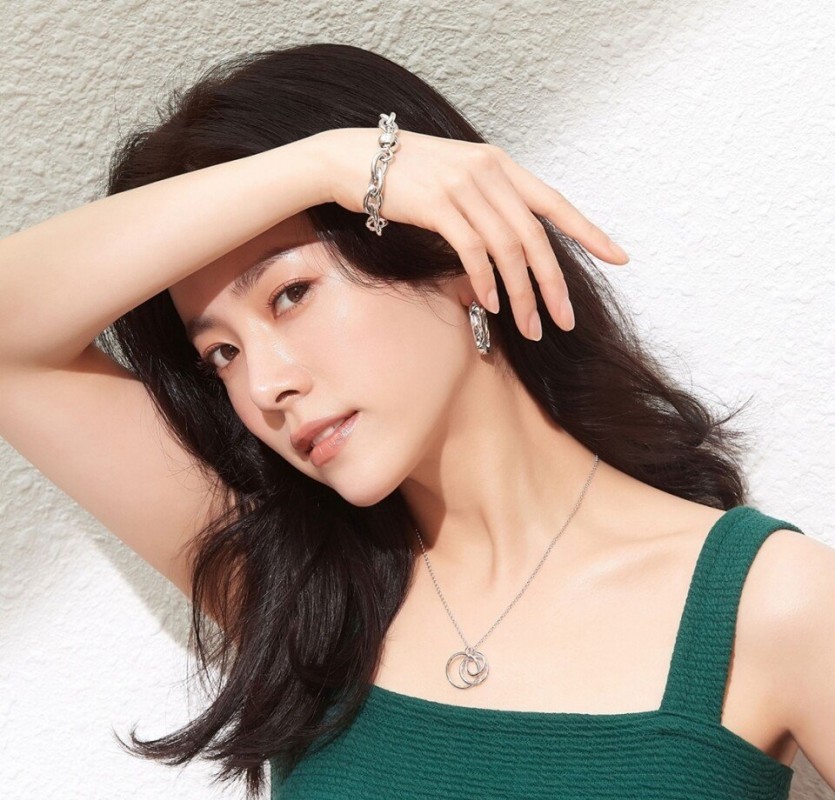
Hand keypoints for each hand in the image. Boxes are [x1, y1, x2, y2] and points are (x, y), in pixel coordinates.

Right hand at [318, 127, 628, 338]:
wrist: (357, 160)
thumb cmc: (409, 176)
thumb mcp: (459, 179)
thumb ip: (490, 203)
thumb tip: (513, 247)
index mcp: (502, 166)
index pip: (555, 203)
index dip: (589, 233)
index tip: (618, 258)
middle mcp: (490, 173)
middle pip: (536, 237)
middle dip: (553, 285)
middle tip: (563, 320)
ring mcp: (465, 187)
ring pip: (508, 250)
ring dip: (522, 295)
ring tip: (529, 327)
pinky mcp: (438, 205)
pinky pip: (473, 251)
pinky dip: (486, 281)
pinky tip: (492, 304)